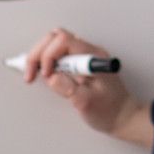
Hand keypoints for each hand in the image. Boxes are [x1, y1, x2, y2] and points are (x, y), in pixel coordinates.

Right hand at [21, 28, 152, 148]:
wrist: (122, 116)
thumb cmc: (109, 110)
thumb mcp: (87, 103)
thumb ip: (69, 88)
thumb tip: (51, 76)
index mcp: (92, 57)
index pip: (64, 40)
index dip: (48, 55)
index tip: (45, 75)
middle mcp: (88, 52)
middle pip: (55, 37)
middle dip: (39, 54)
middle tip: (30, 74)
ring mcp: (83, 57)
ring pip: (54, 43)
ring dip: (40, 57)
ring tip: (33, 75)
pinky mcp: (79, 64)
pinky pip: (58, 54)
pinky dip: (45, 61)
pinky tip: (40, 73)